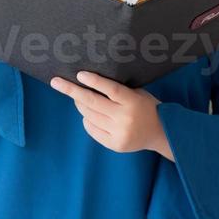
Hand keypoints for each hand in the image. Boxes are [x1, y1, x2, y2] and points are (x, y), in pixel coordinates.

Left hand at [48, 70, 171, 158]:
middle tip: (56, 82)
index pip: (111, 89)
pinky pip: (92, 129)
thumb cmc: (146, 107)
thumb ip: (118, 90)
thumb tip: (87, 81)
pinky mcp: (114, 144)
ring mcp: (119, 133)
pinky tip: (89, 114)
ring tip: (77, 97)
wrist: (162, 133)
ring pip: (89, 116)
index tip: (78, 74)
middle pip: (93, 103)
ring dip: (79, 104)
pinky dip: (86, 120)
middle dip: (72, 91)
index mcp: (134, 101)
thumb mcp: (137, 94)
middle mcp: (125, 118)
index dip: (94, 81)